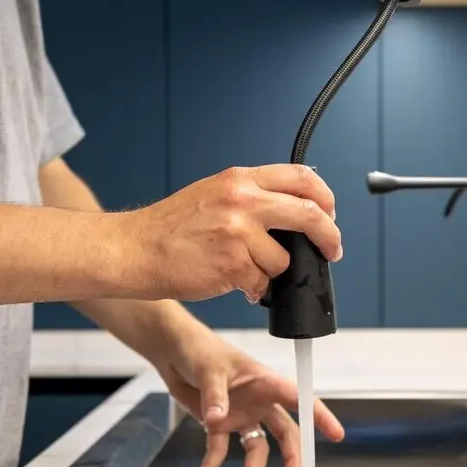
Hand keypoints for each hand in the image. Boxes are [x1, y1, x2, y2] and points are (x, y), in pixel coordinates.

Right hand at [120, 165, 341, 302]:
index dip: (325, 198)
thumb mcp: (212, 194)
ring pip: (283, 259)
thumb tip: (292, 212)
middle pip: (309, 214)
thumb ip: (250, 197)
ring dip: (270, 271)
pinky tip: (227, 280)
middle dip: (328, 236)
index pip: (301, 177)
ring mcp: (239, 233)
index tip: (330, 214)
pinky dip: (251, 289)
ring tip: (240, 268)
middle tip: (331, 250)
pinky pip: (262, 284)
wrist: (135, 250)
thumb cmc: (169, 228)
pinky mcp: (234, 265)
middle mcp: (242, 200)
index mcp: (239, 179)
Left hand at [156, 331, 345, 466]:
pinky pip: (220, 450)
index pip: (299, 399)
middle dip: (292, 456)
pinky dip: (211, 464)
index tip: (337, 435)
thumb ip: (215, 396)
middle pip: (285, 432)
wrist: (175, 352)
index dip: (320, 417)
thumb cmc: (200, 350)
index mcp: (265, 382)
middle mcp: (258, 401)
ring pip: (257, 447)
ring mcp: (240, 415)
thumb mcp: (210, 369)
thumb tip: (216, 419)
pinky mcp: (219, 425)